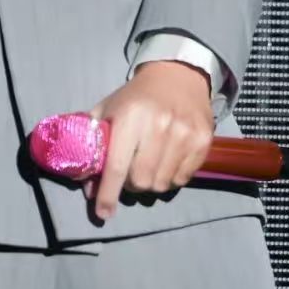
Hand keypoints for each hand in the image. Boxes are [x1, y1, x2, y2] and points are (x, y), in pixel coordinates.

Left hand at [83, 61, 215, 220]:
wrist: (178, 75)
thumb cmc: (137, 96)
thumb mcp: (109, 109)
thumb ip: (93, 142)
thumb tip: (86, 183)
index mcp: (131, 117)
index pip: (117, 166)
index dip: (108, 193)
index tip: (103, 213)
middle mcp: (159, 125)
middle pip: (141, 181)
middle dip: (132, 185)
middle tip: (131, 174)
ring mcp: (184, 134)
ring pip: (162, 185)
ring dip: (152, 183)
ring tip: (149, 166)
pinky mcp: (203, 141)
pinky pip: (183, 180)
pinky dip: (171, 178)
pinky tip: (167, 162)